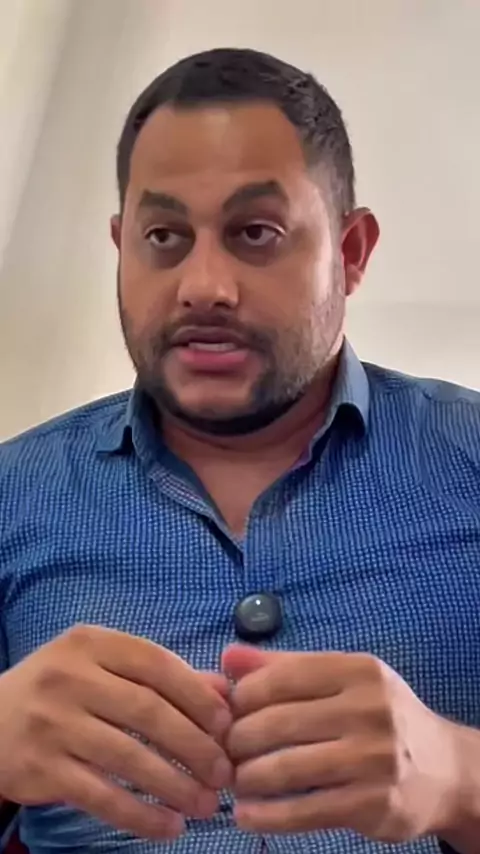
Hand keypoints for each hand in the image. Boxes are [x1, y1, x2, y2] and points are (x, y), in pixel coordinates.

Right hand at [0, 625, 232, 839]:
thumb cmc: (61, 688)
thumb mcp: (103, 665)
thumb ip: (160, 674)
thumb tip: (224, 693)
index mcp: (92, 643)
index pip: (157, 665)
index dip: (197, 697)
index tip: (228, 726)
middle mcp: (70, 678)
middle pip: (147, 712)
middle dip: (194, 746)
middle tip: (224, 773)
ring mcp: (53, 723)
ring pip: (128, 757)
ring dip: (175, 785)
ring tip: (206, 805)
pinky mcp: (41, 769)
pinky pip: (101, 796)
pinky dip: (140, 815)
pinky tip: (169, 827)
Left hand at [223, 645, 460, 841]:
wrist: (444, 771)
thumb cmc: (380, 716)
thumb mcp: (342, 679)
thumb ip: (283, 667)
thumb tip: (227, 657)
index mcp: (357, 671)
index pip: (281, 677)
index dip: (242, 696)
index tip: (227, 712)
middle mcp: (368, 709)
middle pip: (277, 723)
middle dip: (238, 740)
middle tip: (223, 751)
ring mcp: (372, 759)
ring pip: (285, 768)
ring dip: (246, 778)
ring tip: (234, 780)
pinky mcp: (372, 805)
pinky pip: (304, 811)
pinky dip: (266, 815)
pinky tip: (247, 815)